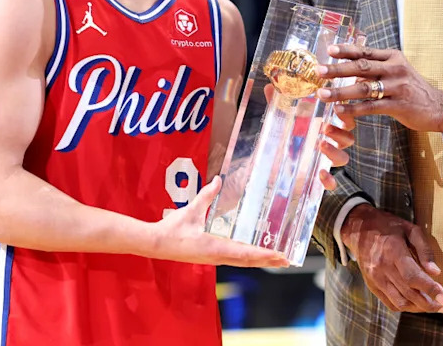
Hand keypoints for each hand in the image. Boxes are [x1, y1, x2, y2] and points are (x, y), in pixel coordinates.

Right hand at [153, 176, 289, 267]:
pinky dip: (247, 258)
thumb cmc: (172, 229)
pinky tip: (252, 254)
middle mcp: (218, 257)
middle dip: (268, 261)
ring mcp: (214, 259)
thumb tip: (218, 180)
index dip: (264, 254)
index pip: (245, 253)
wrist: (156, 244)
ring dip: (259, 261)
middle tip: (286, 260)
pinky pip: (234, 259)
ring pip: (242, 262)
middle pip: (248, 261)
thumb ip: (207, 195)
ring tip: (275, 259)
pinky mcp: (210, 257)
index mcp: (215, 248)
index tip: (279, 255)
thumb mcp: (191, 210)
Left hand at [263, 83, 354, 190]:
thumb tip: (269, 86)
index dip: (345, 115)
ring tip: (320, 145)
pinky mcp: (316, 178)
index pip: (344, 121)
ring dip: (335, 152)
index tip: (337, 108)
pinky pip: (331, 182)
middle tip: (325, 127)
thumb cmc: (281, 139)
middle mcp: (328, 144)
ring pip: (343, 158)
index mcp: (324, 128)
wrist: (268, 166)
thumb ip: (277, 104)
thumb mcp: (279, 120)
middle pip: (348, 139)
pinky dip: (330, 180)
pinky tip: (320, 173)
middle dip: (340, 133)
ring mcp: (324, 161)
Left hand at [316, 44, 442, 132]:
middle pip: (361, 67)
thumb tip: (348, 69)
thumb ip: (375, 68)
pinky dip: (354, 109)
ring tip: (323, 95)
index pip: (365, 51)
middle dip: (337, 69)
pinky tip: (340, 110)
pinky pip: (372, 107)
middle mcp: (395, 69)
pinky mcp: (399, 105)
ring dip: (341, 92)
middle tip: (319, 71)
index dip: (346, 50)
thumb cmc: (412, 89)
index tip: (329, 50)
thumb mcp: (397, 71)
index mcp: (393, 57)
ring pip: (364, 88)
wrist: (438, 107)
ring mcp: (398, 87)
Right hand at [341, 204, 442, 313]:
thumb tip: (435, 272)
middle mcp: (382, 268)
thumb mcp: (410, 229)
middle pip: (408, 293)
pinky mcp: (371, 285)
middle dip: (429, 303)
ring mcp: (375, 278)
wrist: (358, 228)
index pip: (412, 276)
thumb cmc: (388, 226)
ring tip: (433, 306)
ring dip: (419, 308)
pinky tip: (416, 304)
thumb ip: (424, 249)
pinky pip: (390, 303)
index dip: (430, 289)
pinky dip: (405, 307)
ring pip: (400, 302)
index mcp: (393, 251)